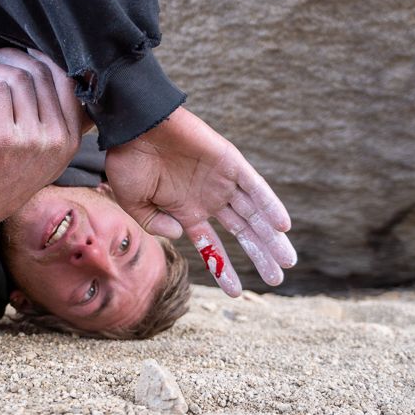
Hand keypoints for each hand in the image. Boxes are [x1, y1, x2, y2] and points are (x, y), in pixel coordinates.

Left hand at [0, 48, 85, 237]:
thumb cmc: (5, 176)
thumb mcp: (47, 155)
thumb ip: (59, 122)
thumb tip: (57, 73)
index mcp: (72, 141)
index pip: (68, 83)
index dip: (43, 60)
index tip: (23, 55)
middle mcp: (58, 140)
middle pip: (41, 76)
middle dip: (13, 60)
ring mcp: (33, 139)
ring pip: (18, 79)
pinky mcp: (3, 137)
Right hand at [105, 107, 296, 295]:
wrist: (135, 123)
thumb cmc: (128, 160)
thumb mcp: (133, 202)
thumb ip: (154, 224)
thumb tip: (183, 237)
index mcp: (185, 210)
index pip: (211, 245)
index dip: (223, 268)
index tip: (236, 291)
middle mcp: (208, 198)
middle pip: (241, 232)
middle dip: (259, 255)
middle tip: (277, 279)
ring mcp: (221, 181)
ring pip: (253, 214)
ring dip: (270, 237)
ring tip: (287, 261)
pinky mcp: (230, 162)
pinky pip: (255, 187)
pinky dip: (269, 204)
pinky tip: (282, 225)